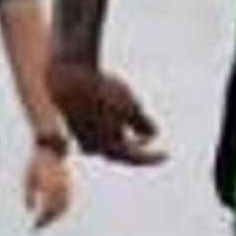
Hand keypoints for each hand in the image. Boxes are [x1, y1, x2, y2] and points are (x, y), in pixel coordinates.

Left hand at [22, 140, 75, 229]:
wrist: (51, 150)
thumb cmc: (36, 164)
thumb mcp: (28, 179)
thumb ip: (29, 195)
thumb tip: (31, 211)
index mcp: (47, 187)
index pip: (46, 210)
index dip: (41, 220)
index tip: (34, 226)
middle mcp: (58, 188)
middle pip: (55, 210)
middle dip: (48, 220)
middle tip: (38, 227)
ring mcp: (65, 186)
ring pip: (64, 207)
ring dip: (56, 217)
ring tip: (46, 222)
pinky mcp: (68, 185)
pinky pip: (67, 201)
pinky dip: (62, 210)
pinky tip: (56, 214)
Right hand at [48, 58, 163, 164]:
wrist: (69, 77)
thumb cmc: (103, 91)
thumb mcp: (131, 105)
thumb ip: (143, 123)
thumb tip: (152, 135)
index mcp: (109, 146)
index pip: (136, 158)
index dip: (152, 158)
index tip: (166, 155)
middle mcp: (93, 147)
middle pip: (121, 151)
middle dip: (135, 147)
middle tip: (149, 138)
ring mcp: (81, 137)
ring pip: (106, 142)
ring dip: (120, 137)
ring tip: (131, 127)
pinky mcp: (74, 125)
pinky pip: (96, 131)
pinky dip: (108, 126)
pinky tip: (113, 114)